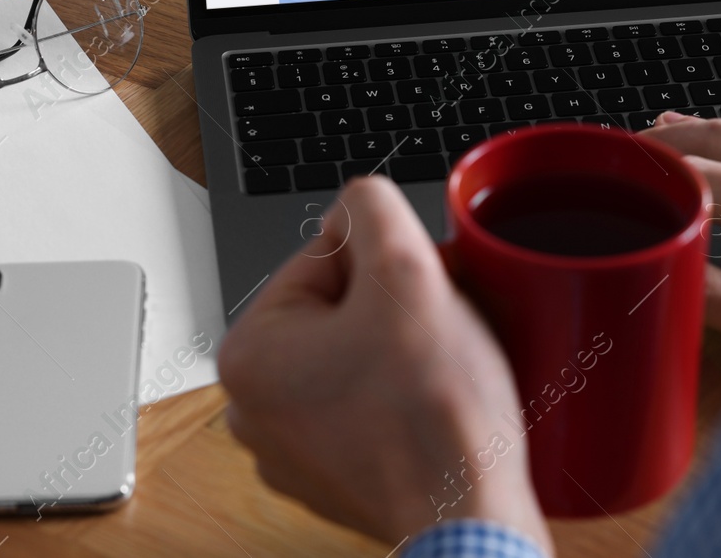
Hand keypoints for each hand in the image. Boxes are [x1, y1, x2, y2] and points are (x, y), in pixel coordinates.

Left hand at [218, 177, 552, 552]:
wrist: (472, 519)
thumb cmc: (435, 416)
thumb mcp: (405, 269)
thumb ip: (372, 206)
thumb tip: (359, 202)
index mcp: (249, 352)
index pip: (322, 256)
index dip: (388, 260)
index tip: (421, 290)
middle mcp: (255, 407)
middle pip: (340, 306)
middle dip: (396, 304)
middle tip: (438, 328)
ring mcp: (295, 448)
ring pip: (360, 353)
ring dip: (405, 345)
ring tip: (441, 368)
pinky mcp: (337, 475)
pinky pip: (372, 402)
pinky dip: (405, 394)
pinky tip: (436, 405)